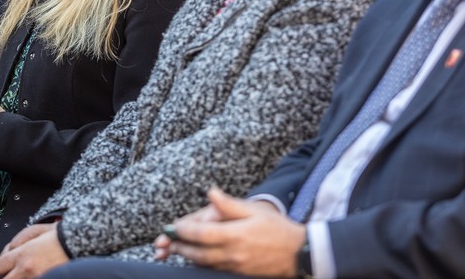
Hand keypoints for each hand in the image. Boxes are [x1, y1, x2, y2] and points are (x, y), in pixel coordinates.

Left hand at [0, 223, 68, 278]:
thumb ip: (18, 240)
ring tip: (30, 273)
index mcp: (24, 255)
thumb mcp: (37, 230)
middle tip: (17, 272)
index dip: (3, 266)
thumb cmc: (63, 236)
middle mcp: (28, 271)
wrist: (83, 243)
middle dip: (9, 276)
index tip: (8, 265)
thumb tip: (9, 250)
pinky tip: (40, 273)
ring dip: (21, 278)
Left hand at [158, 187, 304, 276]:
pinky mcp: (239, 274)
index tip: (172, 227)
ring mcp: (235, 267)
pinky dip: (202, 265)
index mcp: (235, 235)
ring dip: (187, 257)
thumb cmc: (276, 228)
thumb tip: (210, 193)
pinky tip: (196, 258)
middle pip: (197, 253)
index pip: (201, 234)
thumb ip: (229, 204)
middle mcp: (233, 254)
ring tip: (175, 249)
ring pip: (204, 264)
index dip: (183, 231)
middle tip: (165, 242)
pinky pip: (215, 270)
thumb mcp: (254, 210)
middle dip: (179, 247)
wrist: (298, 252)